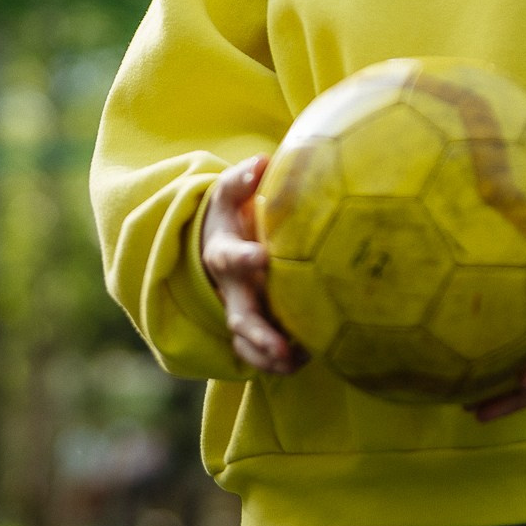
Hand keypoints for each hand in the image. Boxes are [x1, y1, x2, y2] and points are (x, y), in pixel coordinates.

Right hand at [201, 154, 307, 375]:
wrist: (217, 244)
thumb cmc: (232, 214)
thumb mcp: (229, 192)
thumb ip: (242, 179)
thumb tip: (262, 160)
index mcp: (224, 254)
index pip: (230, 258)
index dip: (245, 259)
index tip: (264, 257)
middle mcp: (231, 290)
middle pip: (240, 317)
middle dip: (259, 334)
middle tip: (282, 347)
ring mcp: (241, 313)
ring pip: (248, 344)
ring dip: (269, 357)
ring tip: (296, 363)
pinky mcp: (253, 331)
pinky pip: (259, 355)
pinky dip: (278, 364)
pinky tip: (308, 361)